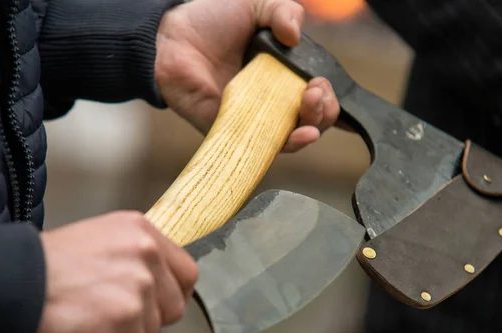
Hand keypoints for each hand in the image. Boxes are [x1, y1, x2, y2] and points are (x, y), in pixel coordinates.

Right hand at [32, 211, 197, 332]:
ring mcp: (138, 282)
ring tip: (94, 322)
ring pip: (153, 331)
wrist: (15, 278)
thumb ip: (136, 256)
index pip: (187, 271)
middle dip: (148, 319)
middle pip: (175, 305)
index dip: (173, 295)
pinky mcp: (125, 314)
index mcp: (142, 229)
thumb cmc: (50, 263)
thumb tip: (159, 284)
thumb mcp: (103, 239)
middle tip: (117, 317)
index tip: (157, 305)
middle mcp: (146, 250)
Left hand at [155, 0, 339, 152]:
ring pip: (294, 138)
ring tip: (311, 103)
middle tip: (316, 92)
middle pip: (312, 121)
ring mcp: (255, 121)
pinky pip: (265, 149)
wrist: (172, 36)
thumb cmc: (212, 21)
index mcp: (283, 76)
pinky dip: (287, 145)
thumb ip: (284, 10)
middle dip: (325, 111)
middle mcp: (273, 102)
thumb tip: (296, 34)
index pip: (317, 96)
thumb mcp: (256, 5)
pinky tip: (300, 134)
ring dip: (312, 126)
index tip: (322, 83)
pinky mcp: (236, 135)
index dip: (330, 97)